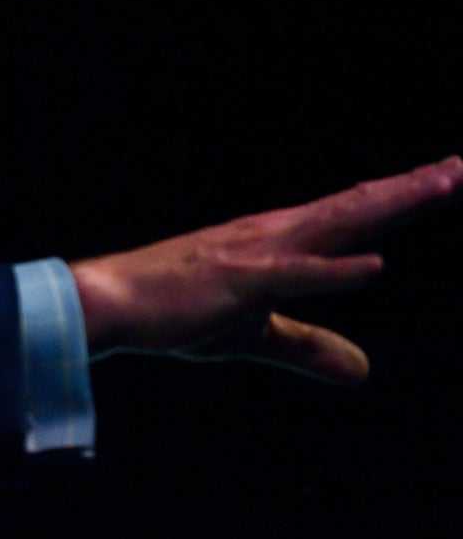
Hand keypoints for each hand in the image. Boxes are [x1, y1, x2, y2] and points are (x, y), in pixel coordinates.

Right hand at [69, 155, 462, 383]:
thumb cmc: (173, 312)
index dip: (398, 197)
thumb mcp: (252, 335)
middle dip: (411, 188)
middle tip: (459, 167)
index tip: (443, 175)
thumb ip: (308, 347)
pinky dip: (336, 269)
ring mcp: (257, 254)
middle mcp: (272, 235)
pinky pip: (295, 275)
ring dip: (390, 205)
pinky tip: (376, 263)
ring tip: (440, 185)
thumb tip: (363, 371)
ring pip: (336, 224)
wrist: (110, 299)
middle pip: (355, 207)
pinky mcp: (239, 281)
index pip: (348, 215)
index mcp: (275, 242)